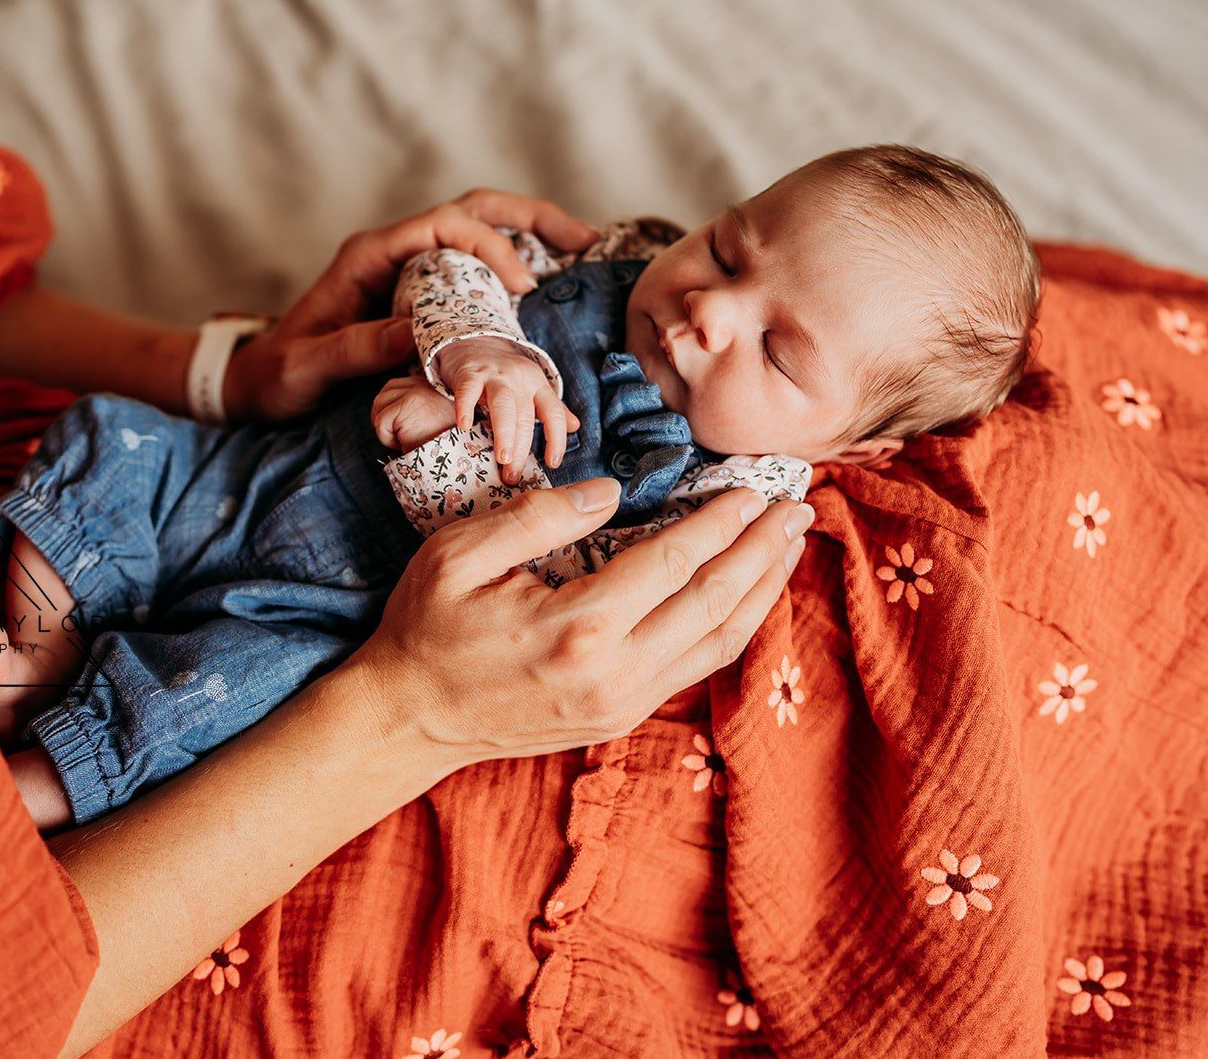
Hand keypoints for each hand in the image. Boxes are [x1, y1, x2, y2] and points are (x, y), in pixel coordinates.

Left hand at [223, 189, 598, 422]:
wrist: (256, 383)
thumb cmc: (278, 376)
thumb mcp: (310, 367)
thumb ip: (357, 348)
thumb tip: (421, 334)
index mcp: (369, 258)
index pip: (442, 226)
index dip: (489, 244)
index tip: (522, 283)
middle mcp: (393, 254)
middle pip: (470, 212)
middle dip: (529, 218)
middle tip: (584, 238)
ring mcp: (407, 271)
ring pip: (476, 231)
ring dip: (528, 234)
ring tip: (580, 248)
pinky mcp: (416, 295)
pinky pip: (469, 270)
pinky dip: (510, 267)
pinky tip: (544, 284)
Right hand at [346, 479, 813, 767]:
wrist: (408, 720)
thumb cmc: (426, 629)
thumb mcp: (458, 553)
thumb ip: (536, 516)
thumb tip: (609, 493)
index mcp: (577, 626)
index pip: (673, 563)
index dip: (719, 522)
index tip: (752, 488)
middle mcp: (614, 673)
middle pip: (715, 603)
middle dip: (763, 551)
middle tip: (800, 507)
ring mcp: (621, 703)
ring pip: (719, 644)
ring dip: (762, 590)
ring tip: (789, 546)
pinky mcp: (620, 718)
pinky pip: (696, 666)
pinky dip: (732, 626)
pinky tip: (745, 594)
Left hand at [372, 375, 457, 451]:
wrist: (455, 454)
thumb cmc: (443, 444)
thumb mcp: (431, 417)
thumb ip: (415, 407)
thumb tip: (387, 407)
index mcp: (429, 385)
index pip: (395, 387)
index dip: (389, 408)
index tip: (396, 426)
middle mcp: (422, 384)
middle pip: (384, 394)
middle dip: (382, 416)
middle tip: (395, 435)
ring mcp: (413, 393)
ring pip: (379, 406)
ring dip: (384, 427)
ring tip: (401, 440)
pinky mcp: (406, 406)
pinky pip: (381, 422)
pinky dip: (386, 437)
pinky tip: (401, 443)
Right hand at [437, 336, 579, 482]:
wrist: (477, 341)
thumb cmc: (506, 374)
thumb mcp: (534, 386)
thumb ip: (552, 408)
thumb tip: (576, 427)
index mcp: (539, 386)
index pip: (554, 414)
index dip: (557, 439)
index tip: (553, 463)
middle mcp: (520, 380)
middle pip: (525, 417)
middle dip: (522, 448)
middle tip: (513, 475)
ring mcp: (494, 376)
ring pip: (504, 405)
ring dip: (505, 433)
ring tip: (502, 458)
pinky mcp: (470, 374)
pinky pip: (468, 391)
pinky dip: (466, 407)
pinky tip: (464, 426)